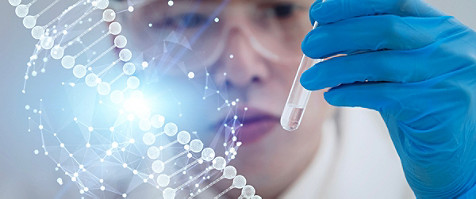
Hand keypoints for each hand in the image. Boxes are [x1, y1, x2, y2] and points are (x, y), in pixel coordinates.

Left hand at [300, 0, 475, 197]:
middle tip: (309, 46)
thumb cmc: (421, 107)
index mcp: (439, 28)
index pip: (393, 2)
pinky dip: (352, 94)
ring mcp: (449, 75)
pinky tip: (332, 96)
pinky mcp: (441, 106)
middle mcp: (449, 46)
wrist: (455, 153)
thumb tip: (325, 34)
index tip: (318, 11)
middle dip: (338, 35)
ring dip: (336, 69)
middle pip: (384, 28)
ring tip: (310, 78)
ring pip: (380, 63)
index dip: (351, 5)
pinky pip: (385, 95)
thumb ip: (376, 49)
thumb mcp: (403, 69)